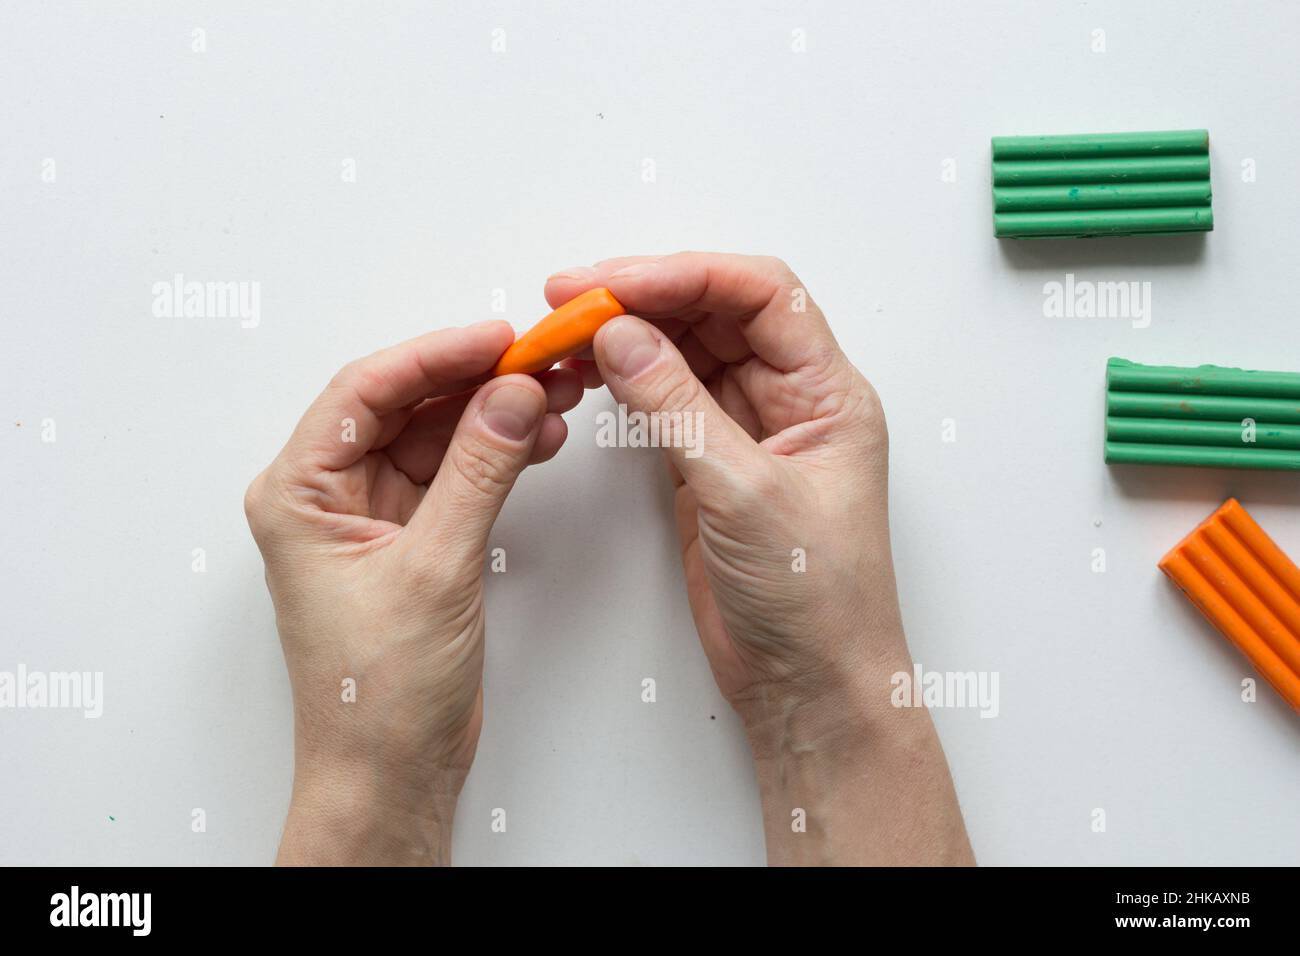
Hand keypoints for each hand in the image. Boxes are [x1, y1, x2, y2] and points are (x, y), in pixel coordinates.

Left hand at [244, 321, 580, 864]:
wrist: (391, 771)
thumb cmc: (377, 694)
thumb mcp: (434, 568)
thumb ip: (477, 472)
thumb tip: (510, 394)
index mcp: (299, 494)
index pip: (365, 392)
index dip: (435, 355)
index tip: (497, 337)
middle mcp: (329, 497)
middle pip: (404, 406)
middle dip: (475, 380)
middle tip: (539, 359)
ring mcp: (374, 517)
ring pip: (436, 437)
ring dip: (494, 415)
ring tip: (553, 394)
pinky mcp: (414, 539)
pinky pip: (457, 474)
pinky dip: (499, 454)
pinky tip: (538, 438)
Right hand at [547, 253, 973, 864]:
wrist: (809, 685)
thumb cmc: (815, 601)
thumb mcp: (745, 493)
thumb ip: (679, 407)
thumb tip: (622, 333)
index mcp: (827, 394)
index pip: (761, 296)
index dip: (686, 275)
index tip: (614, 283)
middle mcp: (790, 402)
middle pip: (716, 315)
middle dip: (644, 297)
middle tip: (569, 297)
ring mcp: (746, 433)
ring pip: (685, 355)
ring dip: (628, 337)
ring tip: (564, 332)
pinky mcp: (708, 467)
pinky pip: (664, 402)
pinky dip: (624, 383)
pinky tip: (588, 373)